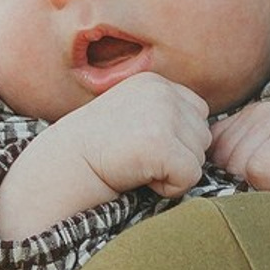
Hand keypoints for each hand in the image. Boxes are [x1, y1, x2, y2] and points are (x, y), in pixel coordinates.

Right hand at [58, 73, 211, 198]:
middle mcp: (163, 92)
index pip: (198, 112)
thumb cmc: (98, 149)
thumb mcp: (133, 114)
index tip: (143, 144)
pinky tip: (140, 176)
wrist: (64, 166)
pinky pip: (190, 176)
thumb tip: (205, 129)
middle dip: (178, 155)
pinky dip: (169, 187)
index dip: (177, 137)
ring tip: (137, 165)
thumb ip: (165, 113)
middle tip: (139, 158)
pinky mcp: (162, 143)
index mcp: (156, 82)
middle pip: (203, 135)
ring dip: (172, 171)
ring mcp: (163, 116)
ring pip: (199, 157)